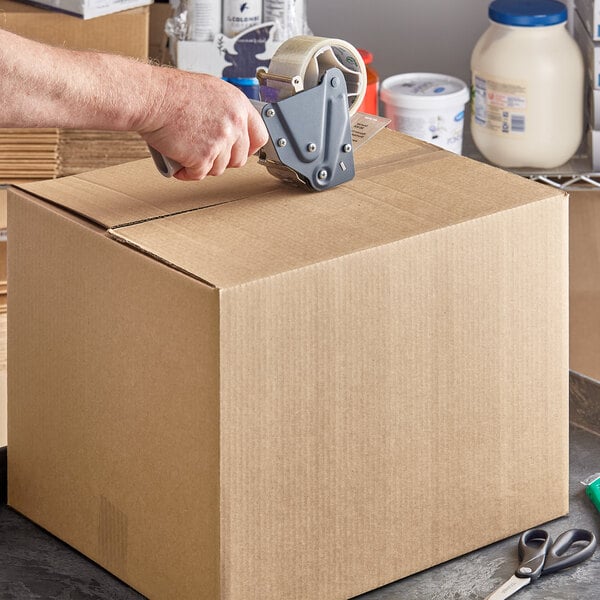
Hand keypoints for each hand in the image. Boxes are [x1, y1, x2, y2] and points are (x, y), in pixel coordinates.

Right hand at [139, 69, 268, 180]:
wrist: (151, 98)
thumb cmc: (171, 92)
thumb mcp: (209, 91)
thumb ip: (225, 111)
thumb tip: (231, 128)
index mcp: (238, 104)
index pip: (259, 136)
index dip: (248, 148)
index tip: (239, 152)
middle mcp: (234, 122)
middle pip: (239, 158)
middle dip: (222, 160)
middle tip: (205, 153)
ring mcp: (220, 141)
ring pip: (219, 169)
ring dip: (202, 165)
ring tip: (187, 152)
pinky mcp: (203, 157)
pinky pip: (199, 174)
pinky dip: (187, 172)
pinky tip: (178, 161)